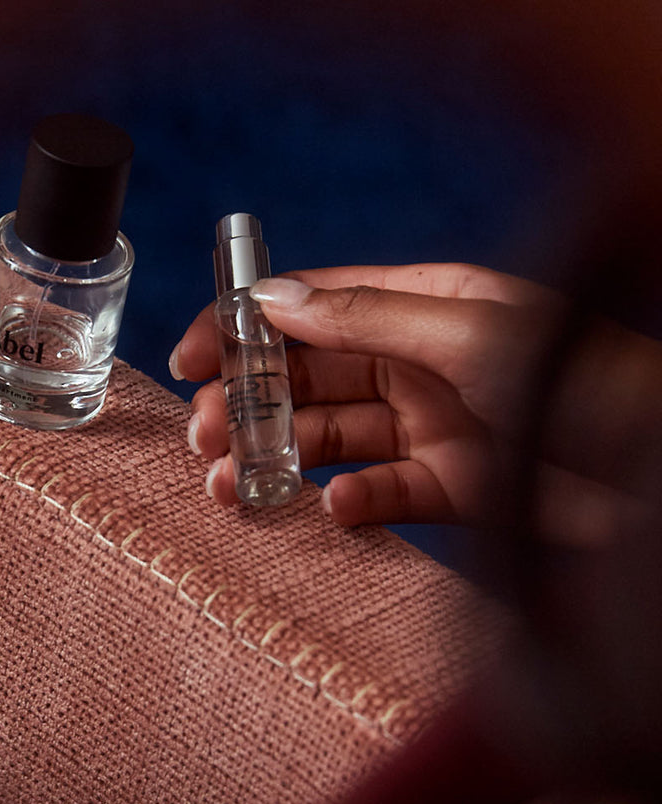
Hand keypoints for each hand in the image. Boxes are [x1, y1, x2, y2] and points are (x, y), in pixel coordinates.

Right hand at [171, 261, 568, 528]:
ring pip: (332, 440)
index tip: (188, 358)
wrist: (660, 477)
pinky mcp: (453, 489)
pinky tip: (334, 507)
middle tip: (203, 435)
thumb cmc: (586, 381)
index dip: (244, 328)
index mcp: (427, 305)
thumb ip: (367, 319)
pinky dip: (350, 503)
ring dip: (278, 457)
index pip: (314, 307)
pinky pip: (380, 493)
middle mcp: (423, 362)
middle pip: (310, 379)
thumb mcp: (469, 334)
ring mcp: (436, 427)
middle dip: (250, 403)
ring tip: (231, 483)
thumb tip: (273, 296)